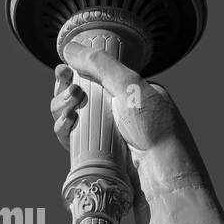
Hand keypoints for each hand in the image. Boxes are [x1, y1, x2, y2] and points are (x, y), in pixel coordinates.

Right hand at [49, 41, 181, 161]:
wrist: (163, 175)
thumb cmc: (155, 129)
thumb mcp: (131, 86)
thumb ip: (100, 64)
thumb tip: (69, 49)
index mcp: (131, 93)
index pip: (95, 77)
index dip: (74, 72)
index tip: (62, 70)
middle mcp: (119, 112)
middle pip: (78, 96)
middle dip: (64, 91)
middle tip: (70, 93)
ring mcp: (108, 135)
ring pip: (72, 117)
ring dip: (61, 108)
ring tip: (69, 110)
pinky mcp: (98, 156)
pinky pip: (72, 139)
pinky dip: (63, 129)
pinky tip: (66, 125)